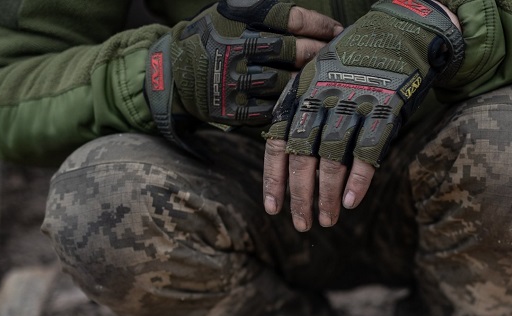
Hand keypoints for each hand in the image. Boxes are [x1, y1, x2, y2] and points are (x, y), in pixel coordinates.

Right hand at [145, 0, 341, 146]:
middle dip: (319, 54)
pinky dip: (288, 105)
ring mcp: (233, 81)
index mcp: (238, 17)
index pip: (291, 18)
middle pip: (292, 51)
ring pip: (285, 82)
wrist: (173, 72)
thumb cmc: (214, 36)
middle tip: (336, 59)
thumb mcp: (233, 11)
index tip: (338, 32)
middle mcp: (235, 47)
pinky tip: (301, 100)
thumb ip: (269, 14)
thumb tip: (319, 24)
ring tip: (322, 81)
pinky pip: (271, 109)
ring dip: (307, 82)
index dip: (319, 26)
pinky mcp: (231, 109)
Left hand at [262, 0, 463, 230]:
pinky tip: (352, 202)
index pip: (278, 141)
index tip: (273, 208)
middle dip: (300, 195)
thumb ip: (307, 116)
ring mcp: (353, 100)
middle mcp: (322, 96)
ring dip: (328, 194)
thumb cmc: (358, 63)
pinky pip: (367, 149)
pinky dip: (359, 178)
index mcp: (302, 92)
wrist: (402, 29)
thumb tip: (295, 165)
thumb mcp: (321, 78)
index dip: (274, 178)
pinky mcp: (384, 105)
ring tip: (327, 219)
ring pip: (332, 157)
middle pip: (302, 155)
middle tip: (302, 224)